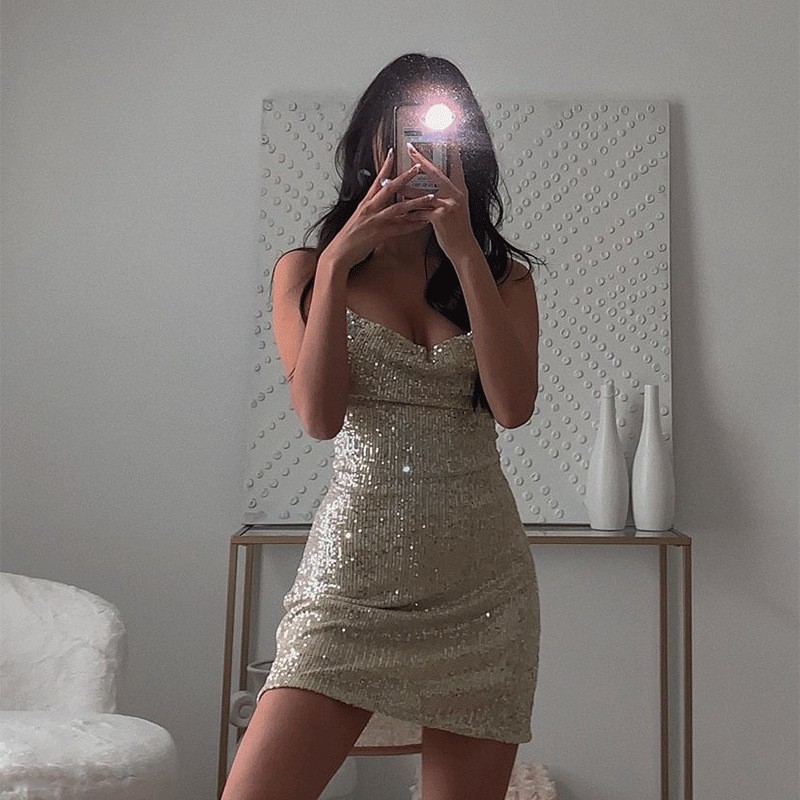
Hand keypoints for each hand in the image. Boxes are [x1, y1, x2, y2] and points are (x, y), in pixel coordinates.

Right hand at [322, 150, 440, 271]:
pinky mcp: (379, 234)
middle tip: (418, 167)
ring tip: (430, 197)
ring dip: (416, 201)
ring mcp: (375, 220)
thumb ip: (372, 210)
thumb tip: (381, 204)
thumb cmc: (349, 238)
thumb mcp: (360, 219)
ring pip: (398, 207)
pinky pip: (399, 228)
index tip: (392, 152)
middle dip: (405, 177)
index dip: (385, 166)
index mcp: (365, 203)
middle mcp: (370, 208)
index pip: (377, 180)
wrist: (339, 253)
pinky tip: (424, 223)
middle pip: (389, 188)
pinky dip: (413, 226)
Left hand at [405, 142, 478, 262]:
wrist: (464, 249)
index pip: (455, 166)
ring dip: (404, 188)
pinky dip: (408, 212)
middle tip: (410, 147)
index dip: (450, 152)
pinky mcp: (440, 217)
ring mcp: (448, 205)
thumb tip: (436, 189)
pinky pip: (420, 212)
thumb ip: (448, 196)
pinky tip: (398, 209)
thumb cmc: (459, 231)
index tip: (445, 139)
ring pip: (422, 193)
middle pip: (436, 172)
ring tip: (390, 181)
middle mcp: (455, 194)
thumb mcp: (458, 209)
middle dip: (421, 159)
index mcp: (460, 190)